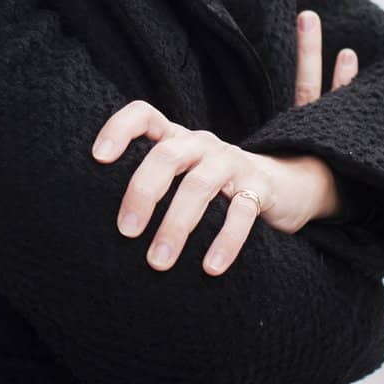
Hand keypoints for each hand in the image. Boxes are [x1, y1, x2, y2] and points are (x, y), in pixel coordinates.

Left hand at [90, 12, 359, 274]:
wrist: (287, 185)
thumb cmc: (216, 187)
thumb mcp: (184, 175)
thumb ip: (152, 183)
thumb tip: (96, 224)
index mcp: (178, 138)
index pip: (144, 115)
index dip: (119, 129)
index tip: (98, 158)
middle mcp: (202, 144)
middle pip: (167, 154)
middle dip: (143, 192)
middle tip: (126, 232)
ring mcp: (233, 162)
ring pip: (199, 185)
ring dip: (176, 225)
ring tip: (158, 263)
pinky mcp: (260, 188)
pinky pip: (241, 212)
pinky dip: (225, 241)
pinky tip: (210, 268)